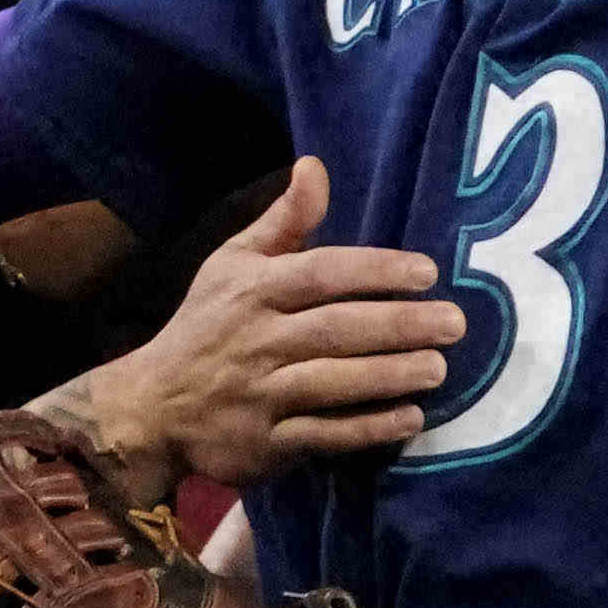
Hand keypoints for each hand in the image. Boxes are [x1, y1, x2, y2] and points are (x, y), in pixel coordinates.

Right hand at [34, 158, 466, 492]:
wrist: (153, 405)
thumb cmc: (208, 325)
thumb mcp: (233, 263)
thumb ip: (284, 221)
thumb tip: (315, 165)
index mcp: (254, 289)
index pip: (321, 274)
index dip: (375, 271)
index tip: (427, 272)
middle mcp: (258, 339)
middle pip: (336, 328)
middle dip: (398, 325)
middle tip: (454, 324)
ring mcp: (261, 394)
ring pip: (333, 382)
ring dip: (389, 376)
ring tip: (439, 368)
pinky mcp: (266, 443)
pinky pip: (324, 435)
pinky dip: (367, 428)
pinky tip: (410, 419)